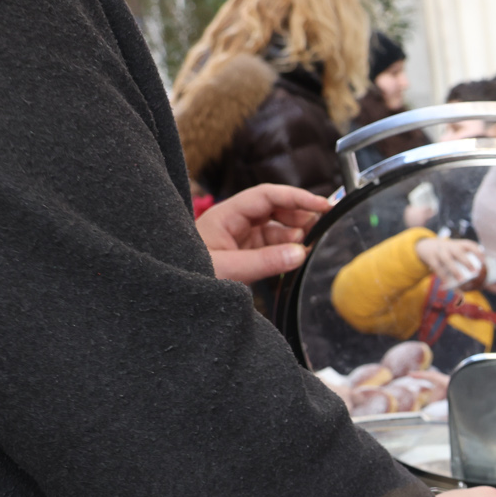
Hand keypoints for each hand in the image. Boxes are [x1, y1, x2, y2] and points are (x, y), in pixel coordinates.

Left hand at [197, 183, 328, 282]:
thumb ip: (265, 261)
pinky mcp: (244, 256)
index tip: (323, 205)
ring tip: (313, 244)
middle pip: (274, 209)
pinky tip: (299, 256)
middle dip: (300, 215)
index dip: (296, 197)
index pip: (267, 196)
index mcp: (225, 217)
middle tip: (325, 226)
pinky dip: (288, 250)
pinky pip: (272, 248)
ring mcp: (239, 240)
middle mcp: (234, 224)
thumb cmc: (188, 275)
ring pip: (276, 229)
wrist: (170, 300)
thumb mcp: (227, 270)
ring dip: (296, 234)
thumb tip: (301, 253)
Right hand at [415, 235, 484, 287]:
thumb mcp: (454, 251)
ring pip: (447, 260)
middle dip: (467, 262)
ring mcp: (440, 252)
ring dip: (454, 270)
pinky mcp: (431, 258)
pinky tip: (446, 283)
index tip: (483, 261)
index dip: (477, 251)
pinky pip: (437, 267)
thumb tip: (473, 278)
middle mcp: (449, 247)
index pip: (469, 244)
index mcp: (458, 244)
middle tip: (475, 271)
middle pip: (458, 253)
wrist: (425, 245)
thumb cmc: (446, 252)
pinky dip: (442, 275)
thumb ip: (463, 260)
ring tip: (461, 280)